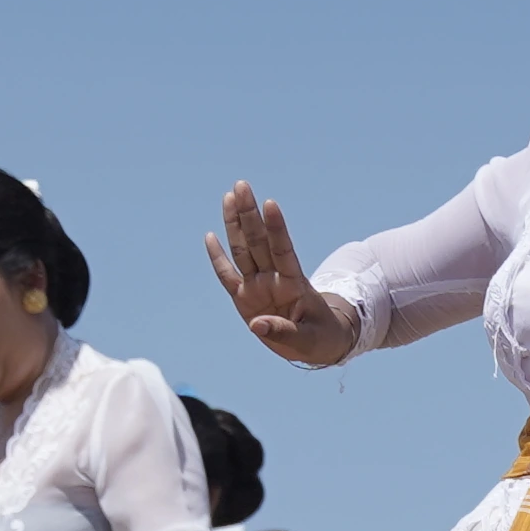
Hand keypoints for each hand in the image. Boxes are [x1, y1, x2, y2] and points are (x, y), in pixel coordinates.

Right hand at [207, 183, 361, 368]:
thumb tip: (257, 325)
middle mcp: (273, 279)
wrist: (318, 345)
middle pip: (258, 242)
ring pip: (243, 250)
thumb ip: (285, 332)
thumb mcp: (309, 340)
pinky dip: (218, 257)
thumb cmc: (319, 337)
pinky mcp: (244, 298)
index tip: (270, 204)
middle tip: (241, 186)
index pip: (283, 250)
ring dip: (236, 224)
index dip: (277, 228)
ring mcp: (258, 286)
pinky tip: (210, 235)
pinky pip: (227, 276)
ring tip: (230, 196)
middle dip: (249, 214)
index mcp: (294, 284)